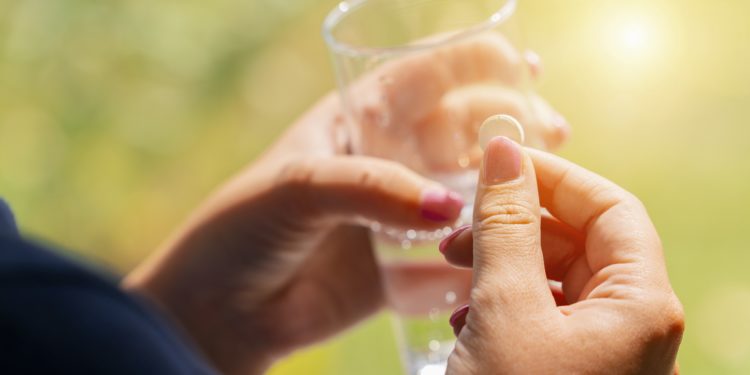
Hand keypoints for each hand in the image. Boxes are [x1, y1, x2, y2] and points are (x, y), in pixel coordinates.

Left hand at [123, 35, 567, 374]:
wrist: (218, 310)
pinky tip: (511, 247)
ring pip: (463, 188)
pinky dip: (479, 251)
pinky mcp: (397, 268)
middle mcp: (380, 163)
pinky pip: (449, 256)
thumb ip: (373, 188)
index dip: (473, 66)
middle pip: (456, 130)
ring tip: (543, 182)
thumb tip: (450, 204)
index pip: (421, 78)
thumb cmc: (242, 230)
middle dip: (504, 123)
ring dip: (502, 183)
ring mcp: (393, 216)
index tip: (525, 68)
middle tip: (548, 131)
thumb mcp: (299, 187)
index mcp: (353, 123)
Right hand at [440, 137, 683, 373]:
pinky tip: (467, 318)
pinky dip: (506, 309)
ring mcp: (608, 357)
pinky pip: (547, 323)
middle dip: (515, 229)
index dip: (554, 177)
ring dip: (503, 269)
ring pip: (558, 284)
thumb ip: (506, 227)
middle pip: (582, 247)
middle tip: (460, 230)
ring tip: (455, 271)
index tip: (499, 162)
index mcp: (641, 308)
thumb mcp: (503, 308)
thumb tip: (504, 152)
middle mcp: (636, 331)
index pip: (610, 209)